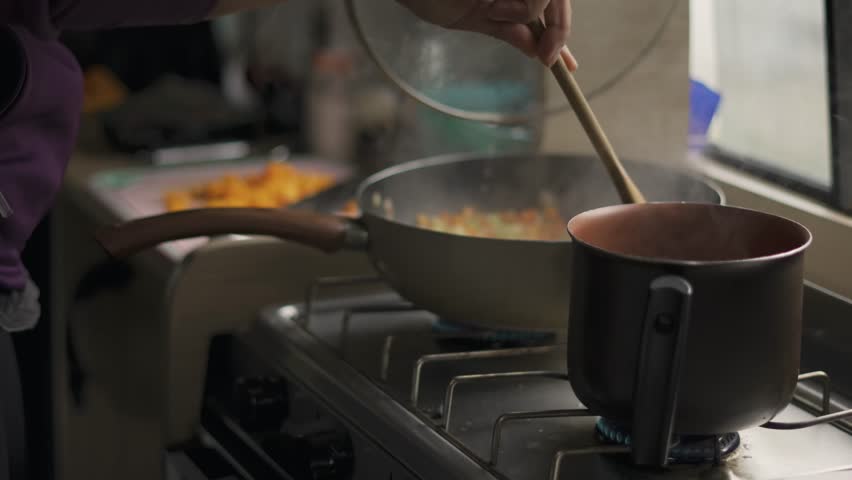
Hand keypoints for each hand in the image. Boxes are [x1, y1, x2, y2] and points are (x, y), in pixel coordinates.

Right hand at [396, 0, 576, 69]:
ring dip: (528, 13)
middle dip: (560, 30)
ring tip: (494, 11)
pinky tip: (494, 6)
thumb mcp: (474, 17)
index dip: (560, 31)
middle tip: (550, 60)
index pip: (546, 6)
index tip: (566, 65)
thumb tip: (535, 50)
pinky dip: (523, 8)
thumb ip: (507, 30)